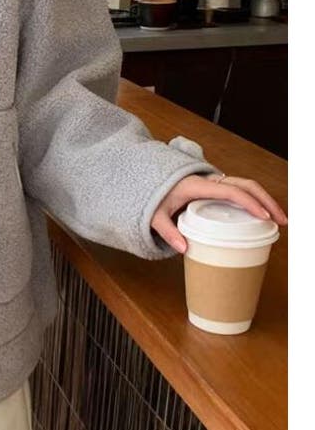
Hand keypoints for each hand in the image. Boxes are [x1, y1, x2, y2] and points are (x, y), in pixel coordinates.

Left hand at [152, 172, 287, 253]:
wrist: (148, 180)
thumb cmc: (153, 197)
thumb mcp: (154, 214)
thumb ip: (166, 230)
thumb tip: (183, 249)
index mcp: (197, 185)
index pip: (230, 190)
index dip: (248, 202)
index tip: (263, 216)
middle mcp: (210, 180)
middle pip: (246, 185)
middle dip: (267, 201)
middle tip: (281, 221)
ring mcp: (215, 182)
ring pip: (247, 185)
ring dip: (265, 200)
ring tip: (278, 219)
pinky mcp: (216, 187)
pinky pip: (240, 190)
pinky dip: (255, 200)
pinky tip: (263, 215)